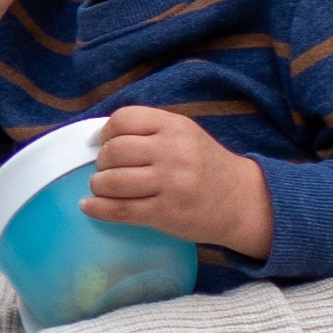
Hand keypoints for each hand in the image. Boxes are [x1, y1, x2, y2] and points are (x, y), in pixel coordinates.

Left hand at [82, 106, 270, 254]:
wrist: (242, 201)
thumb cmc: (205, 166)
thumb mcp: (185, 136)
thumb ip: (150, 131)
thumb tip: (99, 138)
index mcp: (176, 127)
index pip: (123, 119)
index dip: (106, 133)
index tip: (104, 144)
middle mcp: (173, 152)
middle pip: (113, 151)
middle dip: (102, 162)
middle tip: (108, 170)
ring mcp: (170, 183)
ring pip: (111, 181)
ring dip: (98, 186)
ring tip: (103, 188)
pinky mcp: (166, 213)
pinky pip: (119, 210)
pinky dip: (97, 208)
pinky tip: (89, 206)